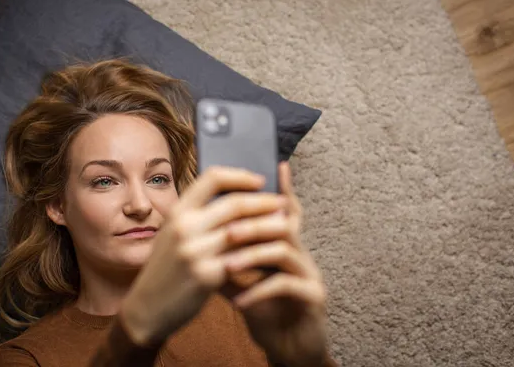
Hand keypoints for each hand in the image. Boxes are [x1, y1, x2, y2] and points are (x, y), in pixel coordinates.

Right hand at [119, 166, 286, 345]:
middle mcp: (184, 227)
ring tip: (286, 225)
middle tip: (284, 203)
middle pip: (234, 203)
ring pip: (244, 230)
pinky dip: (260, 253)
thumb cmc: (166, 269)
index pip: (213, 178)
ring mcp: (194, 251)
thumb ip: (198, 216)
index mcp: (177, 211)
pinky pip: (242, 258)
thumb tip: (237, 198)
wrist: (147, 309)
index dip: (241, 176)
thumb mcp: (172, 234)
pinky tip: (272, 252)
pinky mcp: (206, 275)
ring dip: (269, 226)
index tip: (260, 180)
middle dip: (265, 202)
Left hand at [221, 162, 330, 366]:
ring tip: (227, 265)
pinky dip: (259, 291)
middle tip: (227, 231)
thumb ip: (228, 260)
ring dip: (253, 255)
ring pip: (285, 250)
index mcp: (284, 246)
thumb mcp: (242, 283)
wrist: (287, 348)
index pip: (283, 211)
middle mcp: (301, 254)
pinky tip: (240, 301)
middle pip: (282, 224)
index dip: (282, 188)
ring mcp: (310, 274)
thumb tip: (200, 241)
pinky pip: (286, 286)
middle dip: (253, 224)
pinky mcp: (313, 297)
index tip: (277, 165)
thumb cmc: (265, 312)